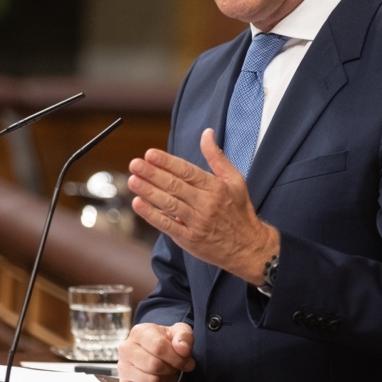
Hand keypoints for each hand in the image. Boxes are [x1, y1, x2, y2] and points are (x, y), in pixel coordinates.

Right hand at [117, 322, 194, 381]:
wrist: (155, 352)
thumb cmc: (167, 341)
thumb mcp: (180, 332)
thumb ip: (184, 337)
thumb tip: (183, 349)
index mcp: (139, 332)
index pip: (159, 347)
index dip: (177, 357)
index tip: (186, 360)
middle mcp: (126, 349)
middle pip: (154, 366)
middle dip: (171, 368)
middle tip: (176, 366)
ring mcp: (123, 368)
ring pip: (152, 381)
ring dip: (166, 379)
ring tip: (167, 371)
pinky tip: (161, 380)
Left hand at [128, 128, 277, 282]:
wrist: (249, 248)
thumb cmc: (240, 212)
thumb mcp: (235, 180)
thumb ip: (217, 157)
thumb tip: (206, 133)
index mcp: (215, 187)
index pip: (187, 171)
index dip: (167, 162)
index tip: (150, 154)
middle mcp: (206, 204)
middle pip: (175, 186)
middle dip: (152, 174)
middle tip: (135, 164)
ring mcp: (197, 222)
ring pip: (169, 204)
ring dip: (148, 192)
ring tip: (132, 180)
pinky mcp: (190, 239)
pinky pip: (167, 225)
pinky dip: (152, 215)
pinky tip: (138, 204)